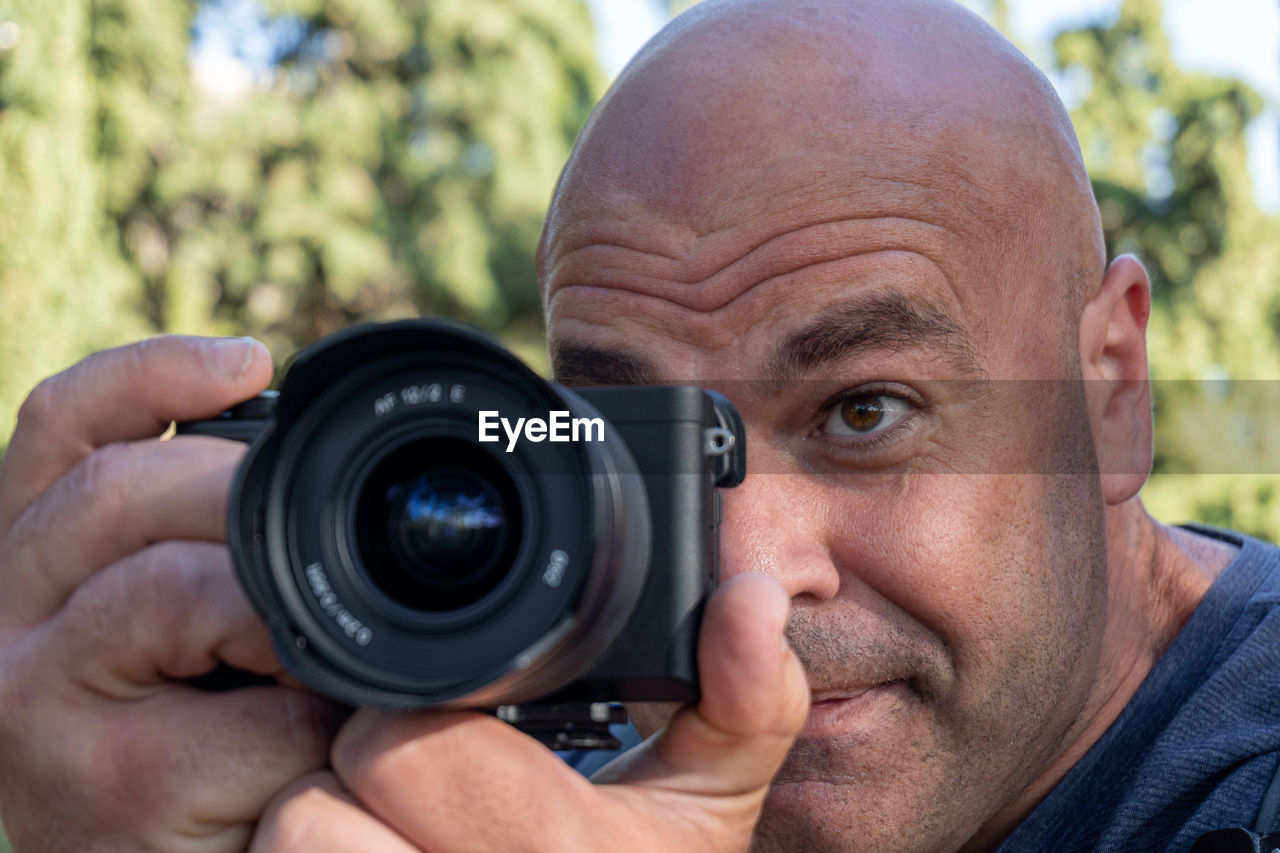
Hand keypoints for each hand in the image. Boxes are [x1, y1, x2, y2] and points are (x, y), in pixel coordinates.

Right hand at [0, 337, 341, 851]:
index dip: (150, 374)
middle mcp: (3, 629)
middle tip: (320, 537)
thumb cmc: (177, 751)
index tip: (250, 359)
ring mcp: (37, 712)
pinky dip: (311, 720)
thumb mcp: (162, 630)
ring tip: (315, 652)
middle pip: (114, 494)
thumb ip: (188, 546)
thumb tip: (289, 457)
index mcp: (26, 571)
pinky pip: (252, 711)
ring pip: (173, 587)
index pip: (59, 430)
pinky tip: (311, 744)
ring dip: (278, 609)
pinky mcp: (114, 789)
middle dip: (241, 491)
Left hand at [252, 573, 808, 851]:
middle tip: (418, 786)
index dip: (421, 723)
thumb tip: (753, 598)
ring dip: (322, 835)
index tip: (460, 733)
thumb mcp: (712, 806)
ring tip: (391, 835)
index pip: (399, 747)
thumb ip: (748, 696)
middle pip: (318, 805)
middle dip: (361, 778)